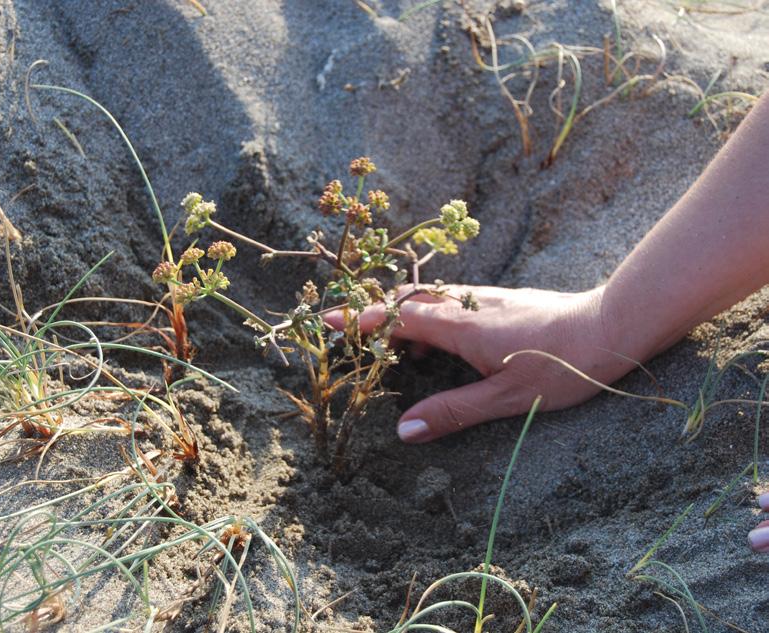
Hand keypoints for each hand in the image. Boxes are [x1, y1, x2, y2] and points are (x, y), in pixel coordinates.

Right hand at [327, 283, 641, 442]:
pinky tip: (442, 345)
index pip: (397, 317)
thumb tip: (404, 431)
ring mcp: (487, 299)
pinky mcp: (502, 302)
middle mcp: (469, 305)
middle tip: (356, 336)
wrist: (612, 326)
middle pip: (408, 300)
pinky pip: (452, 303)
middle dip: (376, 313)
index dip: (360, 319)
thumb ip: (454, 412)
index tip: (328, 320)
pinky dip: (431, 318)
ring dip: (405, 318)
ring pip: (431, 299)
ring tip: (398, 352)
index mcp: (461, 326)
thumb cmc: (563, 365)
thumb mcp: (507, 399)